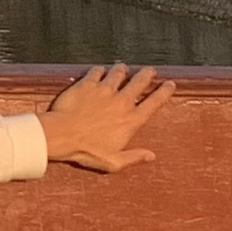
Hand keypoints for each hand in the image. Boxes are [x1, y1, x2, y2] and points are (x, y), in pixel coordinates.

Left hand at [37, 64, 175, 172]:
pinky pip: (97, 71)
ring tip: (123, 68)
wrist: (61, 136)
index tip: (170, 84)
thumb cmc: (86, 151)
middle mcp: (122, 101)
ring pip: (119, 72)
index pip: (155, 102)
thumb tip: (151, 156)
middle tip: (150, 71)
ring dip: (122, 69)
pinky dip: (100, 70)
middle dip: (147, 74)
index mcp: (131, 120)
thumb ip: (134, 157)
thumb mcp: (112, 162)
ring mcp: (105, 90)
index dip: (165, 91)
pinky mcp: (87, 85)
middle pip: (141, 81)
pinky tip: (99, 71)